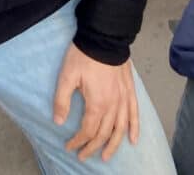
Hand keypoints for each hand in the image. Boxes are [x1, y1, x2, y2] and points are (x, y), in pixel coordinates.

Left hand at [51, 44, 139, 162]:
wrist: (104, 37)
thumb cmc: (84, 55)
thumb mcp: (66, 77)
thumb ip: (62, 101)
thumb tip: (58, 122)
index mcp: (97, 103)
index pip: (88, 130)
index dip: (78, 141)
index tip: (69, 146)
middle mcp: (113, 105)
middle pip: (104, 133)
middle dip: (92, 147)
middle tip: (83, 156)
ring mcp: (124, 98)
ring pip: (120, 128)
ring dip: (114, 144)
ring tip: (106, 156)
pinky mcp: (130, 90)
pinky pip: (135, 113)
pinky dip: (135, 128)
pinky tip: (133, 139)